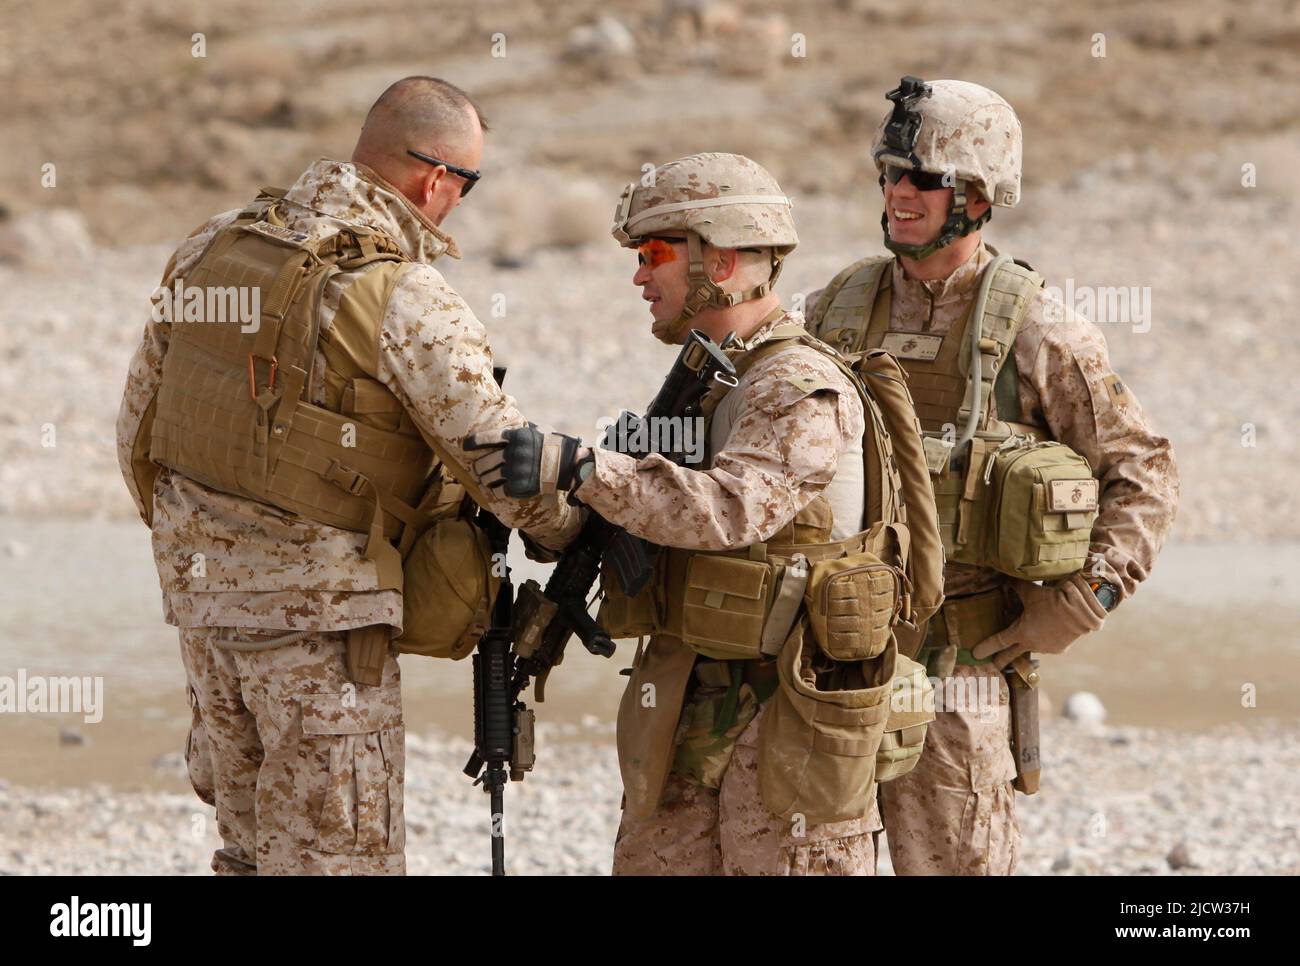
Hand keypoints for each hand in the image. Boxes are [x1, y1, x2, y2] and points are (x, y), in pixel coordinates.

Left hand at [465, 424, 583, 498]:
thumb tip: (508, 423)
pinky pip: (498, 490)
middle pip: (483, 462)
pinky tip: (498, 488)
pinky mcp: (518, 486)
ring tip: (485, 480)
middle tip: (477, 469)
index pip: (486, 439)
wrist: (567, 465)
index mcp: (515, 437)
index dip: (473, 443)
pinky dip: (496, 490)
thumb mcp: (536, 430)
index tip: (465, 446)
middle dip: (478, 467)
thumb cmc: (552, 445)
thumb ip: (519, 430)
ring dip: (484, 479)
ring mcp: (515, 470)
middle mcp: (512, 453)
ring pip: (488, 477)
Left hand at [970, 572, 1107, 669]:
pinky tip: (1048, 632)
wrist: (1081, 612)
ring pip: (1031, 647)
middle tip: (991, 666)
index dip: (986, 647)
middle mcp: (1031, 644)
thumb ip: (1016, 586)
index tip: (975, 654)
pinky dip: (1045, 639)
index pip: (998, 641)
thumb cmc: (1053, 600)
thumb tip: (1005, 577)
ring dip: (1027, 643)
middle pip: (1010, 655)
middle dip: (1000, 661)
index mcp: (1021, 632)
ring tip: (1025, 639)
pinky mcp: (1058, 650)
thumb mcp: (1031, 592)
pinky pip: (1047, 644)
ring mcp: (1045, 649)